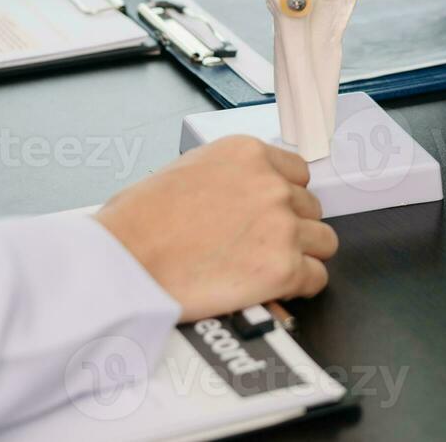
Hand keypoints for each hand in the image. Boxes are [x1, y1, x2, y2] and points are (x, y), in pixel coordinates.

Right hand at [95, 136, 337, 321]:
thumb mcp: (183, 171)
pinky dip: (300, 287)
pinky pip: (316, 278)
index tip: (273, 213)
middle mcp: (271, 185)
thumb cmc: (135, 223)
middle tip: (264, 247)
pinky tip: (277, 291)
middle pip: (311, 207)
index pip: (297, 172)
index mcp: (246, 154)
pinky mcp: (284, 268)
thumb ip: (225, 179)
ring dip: (302, 256)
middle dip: (292, 227)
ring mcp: (282, 226)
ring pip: (323, 241)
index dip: (285, 197)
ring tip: (272, 270)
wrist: (123, 262)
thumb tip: (234, 199)